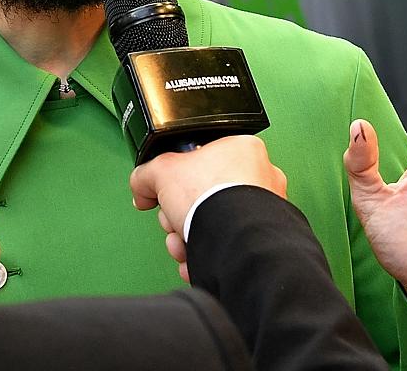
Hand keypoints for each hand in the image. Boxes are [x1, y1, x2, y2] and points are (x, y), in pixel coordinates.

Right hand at [130, 135, 286, 281]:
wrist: (231, 240)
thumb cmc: (213, 197)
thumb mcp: (161, 171)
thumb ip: (146, 174)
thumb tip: (142, 186)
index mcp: (242, 148)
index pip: (199, 161)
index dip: (175, 180)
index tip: (164, 192)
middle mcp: (260, 176)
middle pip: (203, 195)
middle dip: (178, 215)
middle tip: (172, 221)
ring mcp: (264, 210)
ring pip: (213, 222)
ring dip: (187, 236)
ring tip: (182, 244)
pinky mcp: (260, 239)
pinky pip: (226, 243)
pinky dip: (206, 253)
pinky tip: (194, 257)